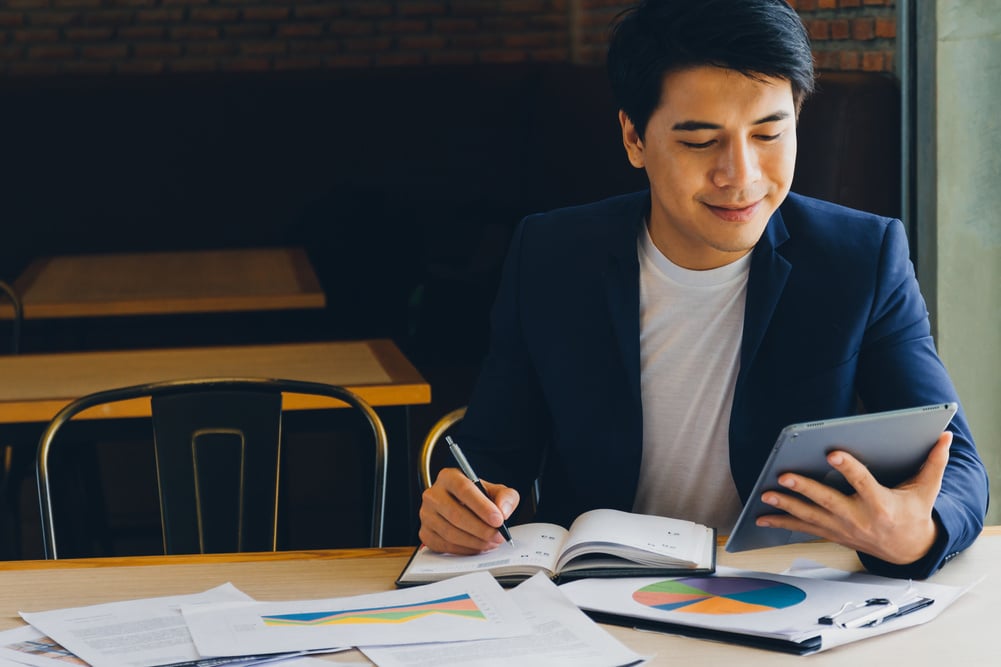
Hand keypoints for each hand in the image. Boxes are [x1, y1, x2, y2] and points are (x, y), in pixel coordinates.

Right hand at [418, 467, 519, 554]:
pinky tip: (478, 547)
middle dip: (481, 529)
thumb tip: (503, 510)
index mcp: (449, 477)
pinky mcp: (425, 533)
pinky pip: (445, 546)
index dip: (482, 506)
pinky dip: (465, 550)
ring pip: (450, 532)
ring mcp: (426, 515)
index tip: (498, 519)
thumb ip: (506, 497)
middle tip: (498, 536)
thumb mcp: (496, 491)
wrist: (464, 508)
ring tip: (491, 542)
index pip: (463, 489)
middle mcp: (433, 494)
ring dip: (475, 542)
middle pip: (455, 514)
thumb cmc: (478, 498)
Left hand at [755, 431, 951, 564]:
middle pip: (828, 501)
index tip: (833, 454)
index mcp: (881, 505)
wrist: (908, 551)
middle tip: (784, 474)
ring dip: (786, 506)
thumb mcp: (926, 491)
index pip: (863, 483)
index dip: (849, 469)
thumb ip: (933, 463)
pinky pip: (804, 529)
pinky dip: (782, 523)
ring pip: (810, 517)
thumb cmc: (914, 515)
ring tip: (766, 495)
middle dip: (805, 488)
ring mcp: (842, 529)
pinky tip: (762, 517)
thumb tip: (945, 437)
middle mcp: (859, 519)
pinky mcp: (832, 534)